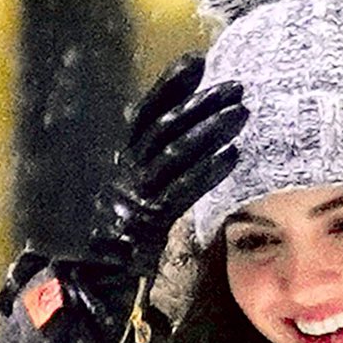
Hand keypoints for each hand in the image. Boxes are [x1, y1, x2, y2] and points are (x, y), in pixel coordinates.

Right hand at [85, 53, 247, 274]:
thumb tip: (191, 139)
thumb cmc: (127, 243)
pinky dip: (207, 171)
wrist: (100, 281)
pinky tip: (234, 157)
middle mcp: (127, 171)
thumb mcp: (142, 197)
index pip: (146, 112)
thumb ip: (160, 170)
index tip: (198, 61)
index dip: (170, 85)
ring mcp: (135, 195)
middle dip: (201, 102)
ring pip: (173, 152)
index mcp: (125, 162)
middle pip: (164, 126)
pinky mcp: (148, 222)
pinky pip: (181, 191)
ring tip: (242, 115)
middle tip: (237, 87)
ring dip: (211, 130)